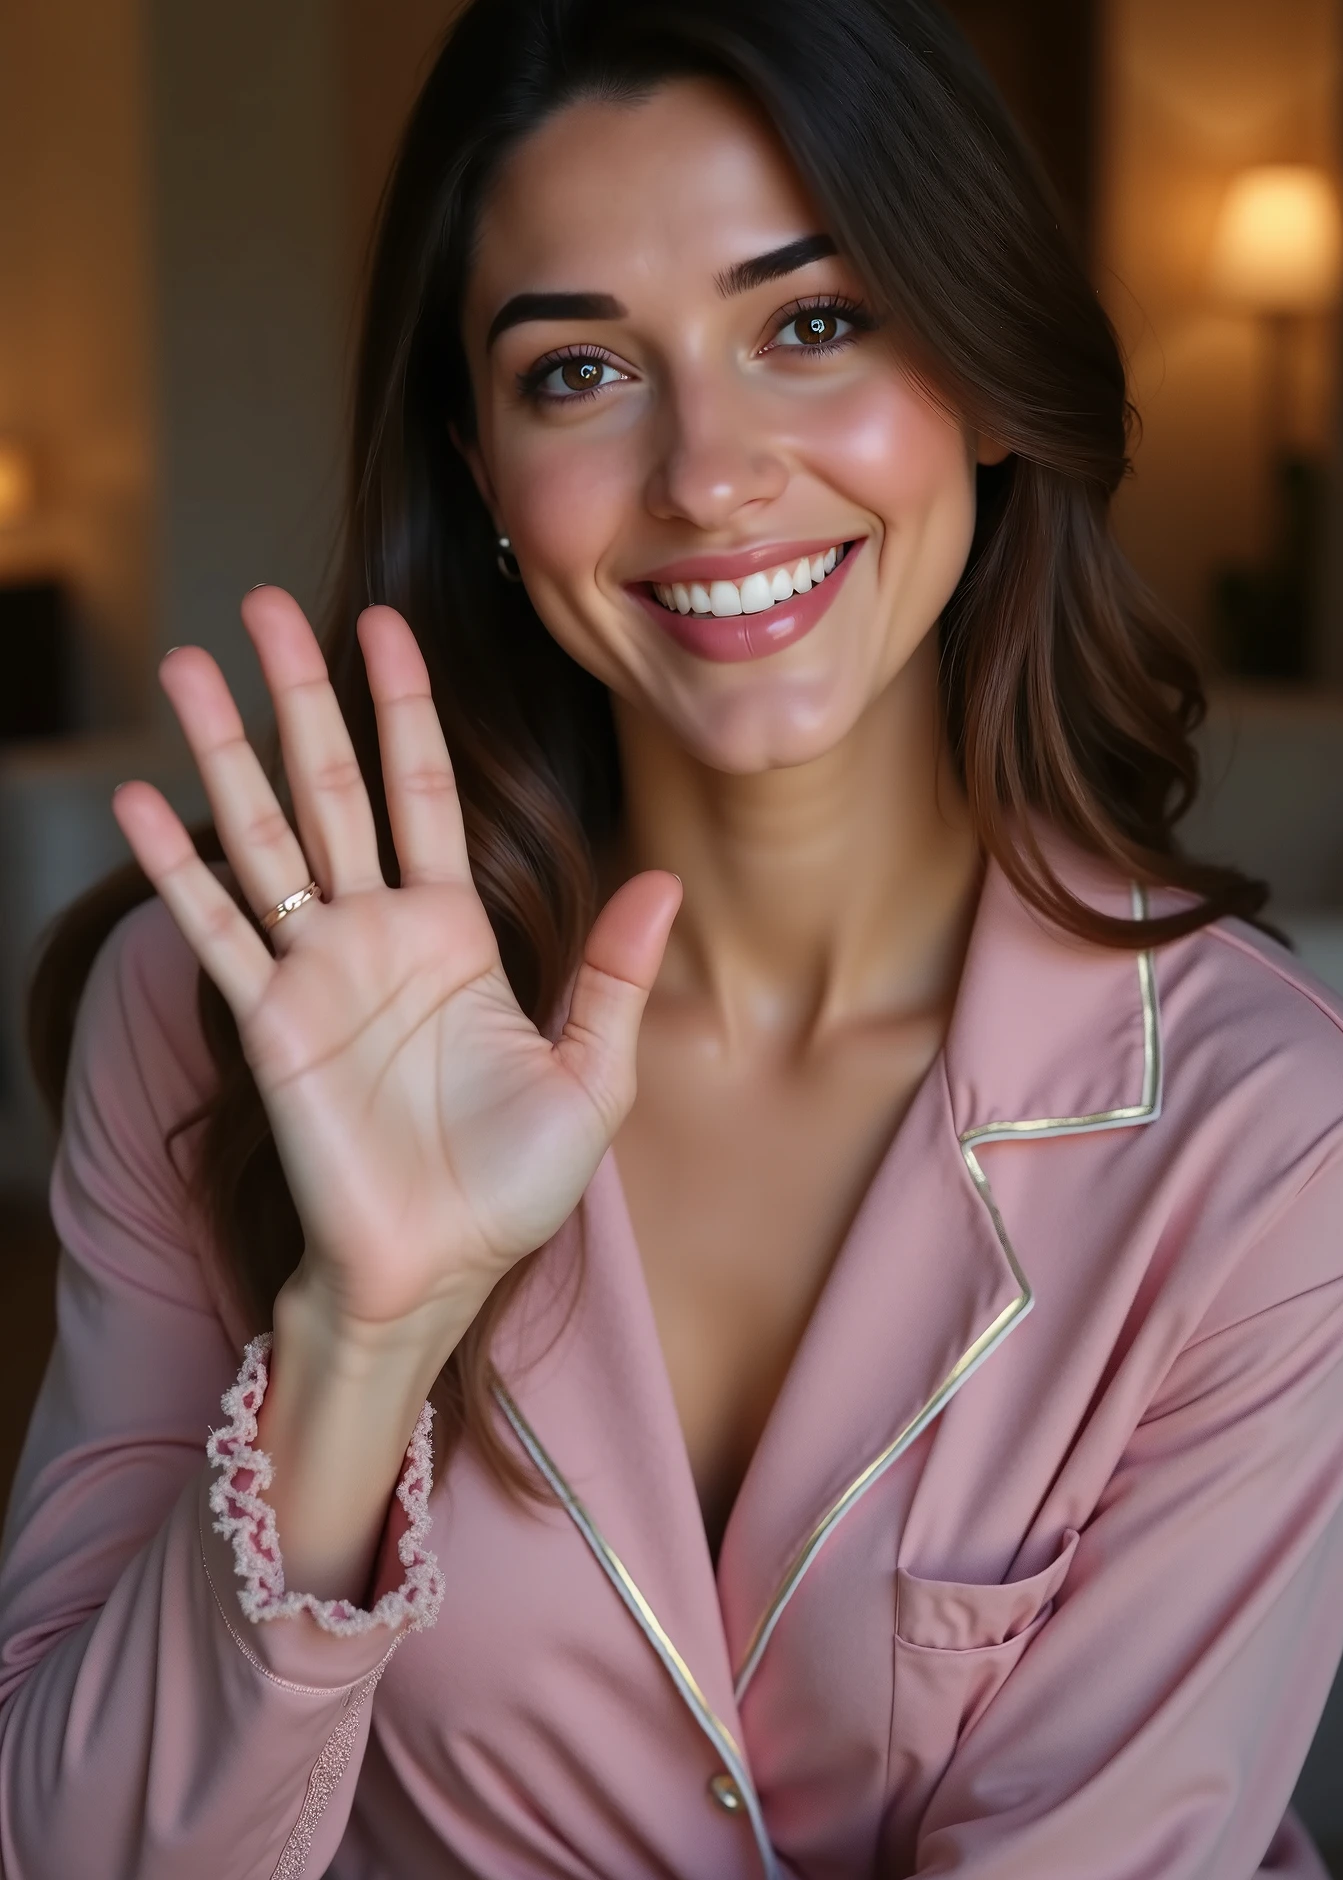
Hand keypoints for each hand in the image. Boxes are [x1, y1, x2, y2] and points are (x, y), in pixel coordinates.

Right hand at [114, 588, 679, 1342]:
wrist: (438, 1275)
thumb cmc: (513, 1187)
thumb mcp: (590, 1079)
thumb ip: (614, 978)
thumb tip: (663, 881)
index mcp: (454, 933)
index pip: (423, 789)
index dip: (403, 707)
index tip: (383, 624)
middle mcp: (376, 934)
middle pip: (330, 786)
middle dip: (299, 695)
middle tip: (262, 604)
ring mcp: (315, 972)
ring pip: (263, 837)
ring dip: (223, 752)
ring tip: (186, 667)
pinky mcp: (269, 1024)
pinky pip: (218, 931)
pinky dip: (178, 867)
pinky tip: (142, 801)